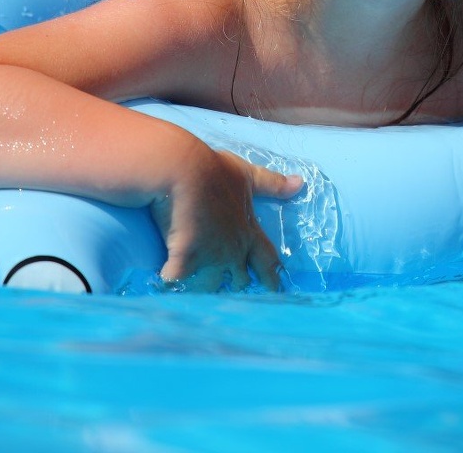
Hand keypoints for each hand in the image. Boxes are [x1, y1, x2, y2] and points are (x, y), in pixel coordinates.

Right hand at [149, 140, 303, 290]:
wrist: (182, 169)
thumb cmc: (215, 170)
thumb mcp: (246, 175)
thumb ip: (272, 184)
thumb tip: (300, 183)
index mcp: (248, 232)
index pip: (267, 261)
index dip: (272, 277)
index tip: (276, 291)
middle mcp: (233, 250)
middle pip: (239, 281)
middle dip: (234, 286)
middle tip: (228, 293)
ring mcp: (209, 257)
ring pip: (209, 287)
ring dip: (201, 289)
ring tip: (192, 293)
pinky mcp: (184, 261)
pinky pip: (177, 284)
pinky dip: (169, 287)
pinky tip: (162, 290)